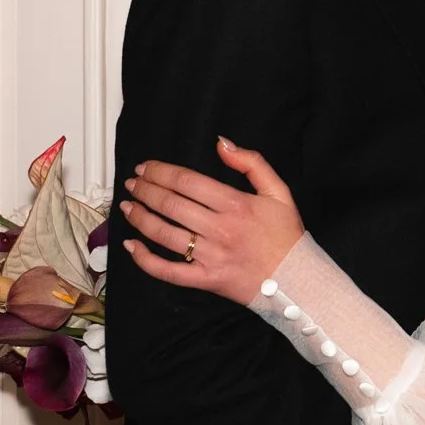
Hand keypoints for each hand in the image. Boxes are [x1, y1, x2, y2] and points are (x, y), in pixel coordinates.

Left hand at [121, 138, 305, 305]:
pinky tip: (132, 246)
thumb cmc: (286, 236)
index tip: (146, 167)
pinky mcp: (206, 279)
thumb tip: (222, 144)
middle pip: (171, 204)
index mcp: (236, 204)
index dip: (161, 172)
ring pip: (164, 234)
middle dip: (145, 190)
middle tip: (132, 183)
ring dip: (140, 217)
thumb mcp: (279, 191)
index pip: (187, 182)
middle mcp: (219, 229)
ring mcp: (210, 256)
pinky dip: (146, 260)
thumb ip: (252, 162)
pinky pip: (168, 271)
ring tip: (127, 206)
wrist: (297, 280)